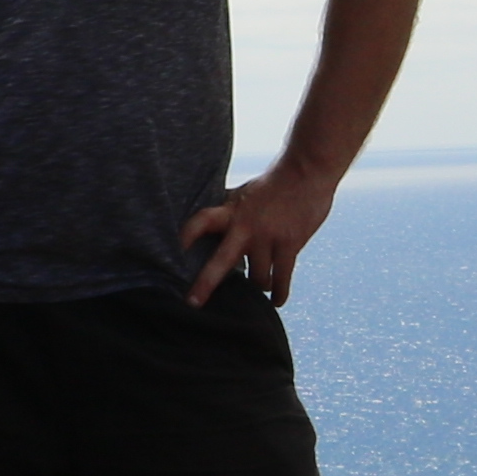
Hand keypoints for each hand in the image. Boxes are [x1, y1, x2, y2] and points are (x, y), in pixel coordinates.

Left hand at [182, 160, 336, 305]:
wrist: (305, 173)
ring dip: (256, 286)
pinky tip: (276, 302)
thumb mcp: (242, 194)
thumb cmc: (272, 184)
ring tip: (256, 289)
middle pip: (221, 261)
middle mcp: (245, 227)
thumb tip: (209, 228)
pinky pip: (282, 277)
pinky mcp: (290, 245)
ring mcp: (268, 238)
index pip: (200, 223)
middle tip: (192, 303)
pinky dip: (279, 292)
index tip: (171, 253)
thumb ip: (228, 213)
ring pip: (256, 277)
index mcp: (230, 211)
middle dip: (206, 284)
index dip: (185, 237)